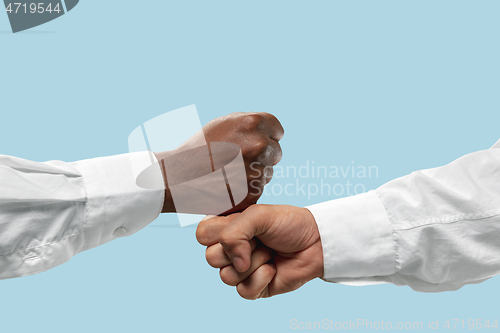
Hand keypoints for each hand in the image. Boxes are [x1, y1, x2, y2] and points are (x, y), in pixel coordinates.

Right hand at [155, 112, 283, 213]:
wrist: (178, 177)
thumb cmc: (200, 147)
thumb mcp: (224, 123)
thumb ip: (250, 124)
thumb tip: (270, 129)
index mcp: (254, 123)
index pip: (277, 131)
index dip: (265, 137)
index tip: (251, 144)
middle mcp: (259, 145)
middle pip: (275, 152)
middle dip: (262, 156)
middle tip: (236, 160)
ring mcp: (258, 170)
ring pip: (267, 172)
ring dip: (254, 173)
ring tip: (228, 173)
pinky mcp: (253, 193)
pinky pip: (258, 190)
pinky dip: (246, 190)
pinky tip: (227, 186)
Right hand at [196, 204, 323, 298]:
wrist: (316, 243)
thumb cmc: (289, 224)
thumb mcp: (258, 215)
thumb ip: (233, 232)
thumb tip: (235, 263)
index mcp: (227, 228)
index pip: (202, 234)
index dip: (219, 233)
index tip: (242, 226)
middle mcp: (230, 249)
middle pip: (210, 258)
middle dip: (240, 248)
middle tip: (260, 240)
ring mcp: (240, 269)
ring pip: (226, 277)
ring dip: (254, 263)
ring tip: (270, 253)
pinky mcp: (253, 287)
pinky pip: (243, 292)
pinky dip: (262, 279)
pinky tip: (274, 269)